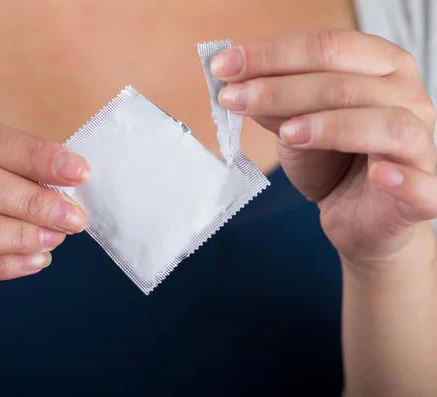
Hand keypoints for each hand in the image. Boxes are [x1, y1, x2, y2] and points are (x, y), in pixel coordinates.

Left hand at [212, 29, 436, 265]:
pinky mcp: (426, 190)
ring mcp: (420, 141)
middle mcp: (406, 95)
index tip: (222, 66)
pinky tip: (378, 175)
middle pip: (345, 83)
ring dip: (330, 126)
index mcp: (377, 66)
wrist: (358, 216)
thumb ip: (275, 107)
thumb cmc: (330, 163)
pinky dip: (401, 179)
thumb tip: (238, 86)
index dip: (271, 54)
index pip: (325, 46)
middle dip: (280, 88)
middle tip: (233, 98)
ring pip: (384, 122)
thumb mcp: (294, 129)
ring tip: (287, 133)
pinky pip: (422, 183)